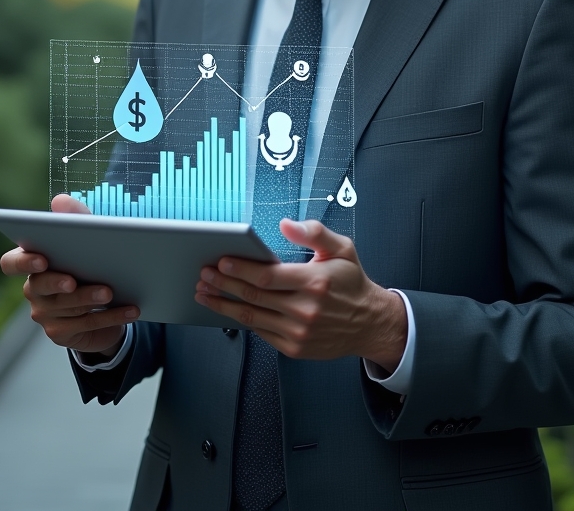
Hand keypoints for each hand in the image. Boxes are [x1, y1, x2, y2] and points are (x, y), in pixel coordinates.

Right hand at [0, 194, 138, 357]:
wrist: (104, 303)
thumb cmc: (90, 261)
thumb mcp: (87, 238)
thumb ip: (76, 218)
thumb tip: (60, 200)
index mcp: (32, 262)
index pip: (11, 263)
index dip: (22, 261)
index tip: (42, 258)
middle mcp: (33, 289)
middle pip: (38, 286)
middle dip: (57, 282)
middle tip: (73, 281)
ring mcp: (45, 313)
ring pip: (65, 306)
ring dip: (89, 298)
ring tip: (110, 291)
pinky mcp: (61, 332)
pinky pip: (86, 325)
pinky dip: (111, 316)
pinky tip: (131, 309)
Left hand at [194, 219, 407, 370]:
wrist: (369, 323)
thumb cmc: (352, 283)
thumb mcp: (342, 249)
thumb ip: (315, 232)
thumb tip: (286, 224)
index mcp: (314, 282)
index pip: (267, 276)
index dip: (240, 269)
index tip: (221, 261)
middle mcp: (305, 309)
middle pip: (253, 296)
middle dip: (223, 284)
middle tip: (204, 275)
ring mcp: (298, 332)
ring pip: (251, 317)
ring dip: (223, 304)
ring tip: (205, 293)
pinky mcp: (293, 347)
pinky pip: (260, 332)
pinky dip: (241, 320)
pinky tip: (228, 309)